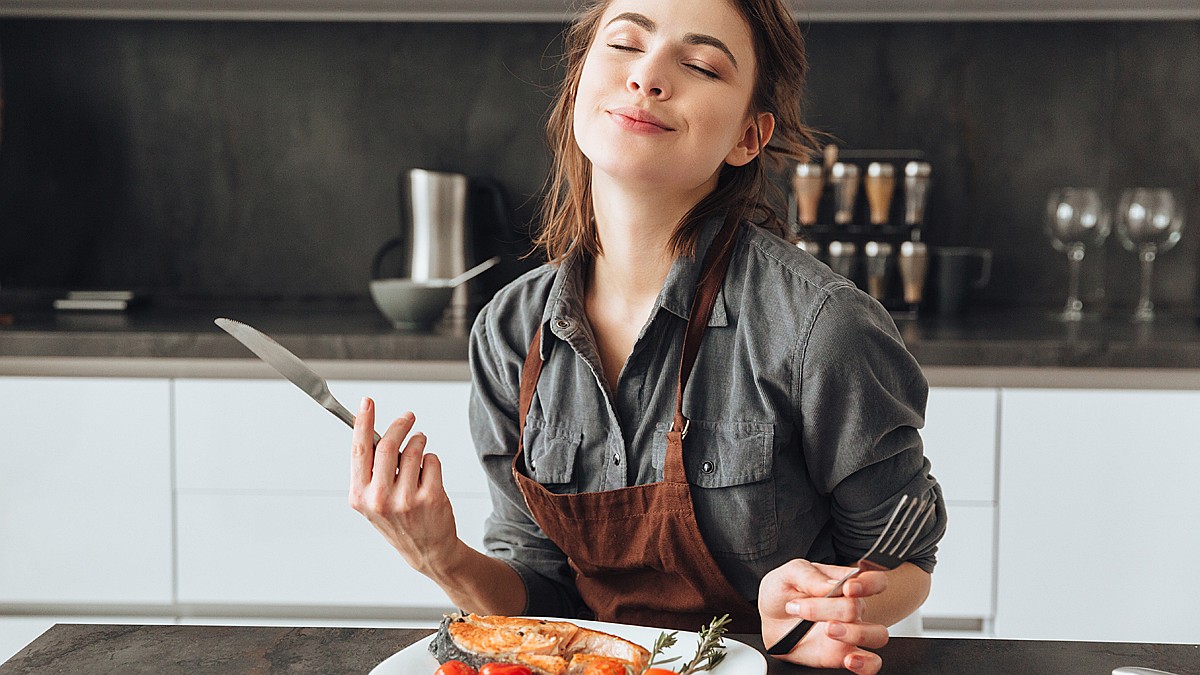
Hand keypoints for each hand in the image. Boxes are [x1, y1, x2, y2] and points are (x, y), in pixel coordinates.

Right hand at [348, 397, 460, 575]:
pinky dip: (431, 460)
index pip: (359, 450)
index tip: (367, 402)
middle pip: (388, 445)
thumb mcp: (373, 501)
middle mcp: (379, 499)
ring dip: (419, 442)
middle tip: (409, 418)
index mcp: (359, 496)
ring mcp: (406, 500)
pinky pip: (432, 460)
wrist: (427, 551)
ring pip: (414, 450)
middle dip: (400, 425)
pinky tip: (429, 474)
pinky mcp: (431, 498)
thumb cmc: (399, 521)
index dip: (362, 422)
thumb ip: (370, 471)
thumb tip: (372, 431)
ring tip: (420, 448)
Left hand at [759, 559, 889, 674]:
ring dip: (855, 633)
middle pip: (860, 607)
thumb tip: (832, 584)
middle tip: (803, 609)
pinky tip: (850, 660)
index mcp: (844, 583)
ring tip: (828, 630)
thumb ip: (810, 576)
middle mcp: (851, 608)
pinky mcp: (842, 655)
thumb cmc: (783, 593)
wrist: (768, 619)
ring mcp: (849, 632)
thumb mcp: (789, 574)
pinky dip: (866, 664)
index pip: (874, 580)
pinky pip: (870, 664)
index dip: (868, 584)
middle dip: (832, 608)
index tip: (848, 588)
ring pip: (877, 635)